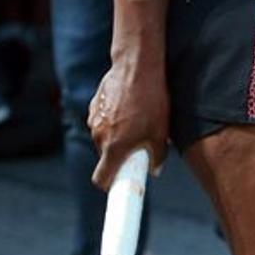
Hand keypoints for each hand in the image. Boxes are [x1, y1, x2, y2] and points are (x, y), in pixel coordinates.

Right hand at [89, 56, 168, 188]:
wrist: (137, 67)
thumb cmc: (152, 101)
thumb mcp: (160, 132)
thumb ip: (157, 156)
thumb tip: (155, 169)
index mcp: (114, 147)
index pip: (101, 179)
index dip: (110, 185)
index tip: (118, 186)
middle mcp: (99, 136)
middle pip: (105, 157)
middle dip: (118, 156)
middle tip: (137, 146)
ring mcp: (94, 120)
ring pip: (103, 138)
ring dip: (116, 136)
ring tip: (135, 121)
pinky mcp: (93, 106)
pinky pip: (102, 121)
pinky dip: (112, 120)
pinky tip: (128, 107)